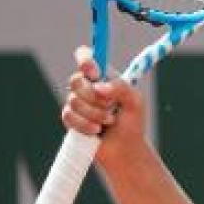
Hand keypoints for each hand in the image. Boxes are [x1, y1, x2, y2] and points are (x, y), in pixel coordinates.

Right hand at [63, 46, 145, 163]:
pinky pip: (69, 116)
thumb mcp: (135, 101)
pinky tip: (97, 130)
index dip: (85, 60)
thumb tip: (99, 87)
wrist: (125, 148)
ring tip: (109, 121)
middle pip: (76, 80)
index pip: (85, 56)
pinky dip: (86, 124)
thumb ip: (121, 88)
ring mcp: (76, 102)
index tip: (95, 73)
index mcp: (103, 76)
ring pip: (73, 100)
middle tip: (111, 106)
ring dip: (95, 114)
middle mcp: (87, 86)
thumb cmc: (132, 122)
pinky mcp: (70, 119)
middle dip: (95, 97)